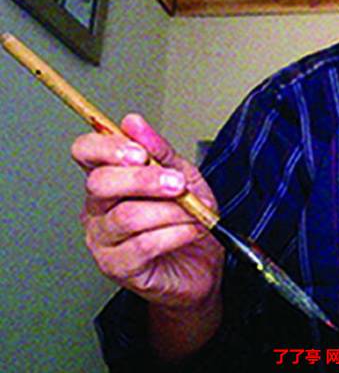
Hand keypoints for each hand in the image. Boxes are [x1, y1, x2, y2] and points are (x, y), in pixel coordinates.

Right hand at [73, 114, 223, 310]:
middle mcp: (98, 208)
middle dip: (145, 180)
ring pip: (127, 215)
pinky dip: (176, 233)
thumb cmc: (188, 218)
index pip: (85, 152)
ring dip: (170, 211)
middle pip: (101, 183)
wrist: (203, 262)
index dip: (107, 148)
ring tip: (193, 212)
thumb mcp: (182, 175)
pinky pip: (143, 245)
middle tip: (177, 184)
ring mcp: (103, 239)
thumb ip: (159, 150)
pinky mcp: (117, 267)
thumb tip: (133, 122)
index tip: (140, 152)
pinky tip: (190, 230)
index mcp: (109, 179)